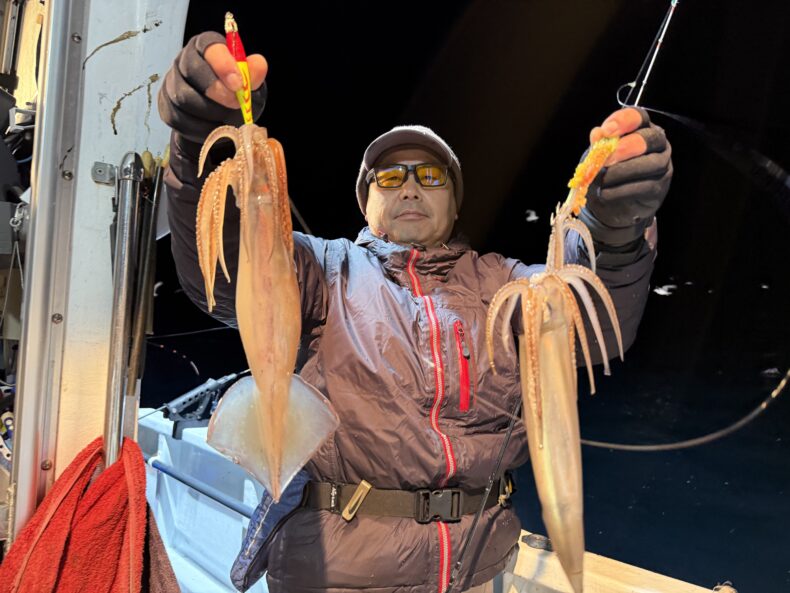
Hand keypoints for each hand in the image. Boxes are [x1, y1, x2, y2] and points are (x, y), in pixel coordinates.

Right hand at [158, 32, 268, 142]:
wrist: (218, 122)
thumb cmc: (235, 97)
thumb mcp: (250, 87)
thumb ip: (253, 76)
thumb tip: (259, 64)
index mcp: (207, 48)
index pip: (210, 47)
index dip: (223, 64)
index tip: (238, 84)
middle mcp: (185, 60)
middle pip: (192, 70)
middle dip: (217, 90)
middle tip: (235, 105)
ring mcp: (172, 83)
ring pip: (184, 97)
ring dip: (210, 112)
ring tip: (227, 119)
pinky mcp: (166, 106)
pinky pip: (180, 118)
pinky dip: (200, 128)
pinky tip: (215, 130)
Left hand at [580, 107, 672, 248]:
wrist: (609, 204)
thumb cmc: (605, 173)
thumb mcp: (597, 157)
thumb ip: (599, 145)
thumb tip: (597, 133)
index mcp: (640, 129)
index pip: (638, 116)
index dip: (623, 121)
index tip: (606, 131)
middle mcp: (656, 144)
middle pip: (649, 139)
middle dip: (627, 147)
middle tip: (607, 159)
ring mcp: (662, 166)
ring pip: (652, 164)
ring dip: (623, 171)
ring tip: (603, 180)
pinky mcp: (659, 188)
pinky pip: (645, 187)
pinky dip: (622, 190)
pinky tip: (606, 193)